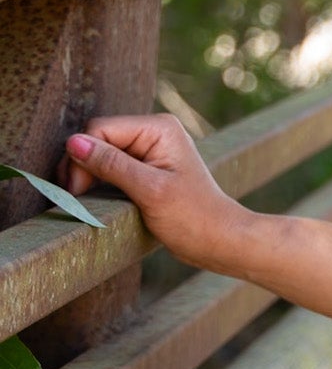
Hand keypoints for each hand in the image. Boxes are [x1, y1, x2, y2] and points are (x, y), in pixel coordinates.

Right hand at [60, 115, 253, 275]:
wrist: (220, 240)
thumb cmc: (193, 217)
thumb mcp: (149, 190)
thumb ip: (111, 164)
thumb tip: (73, 142)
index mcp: (159, 128)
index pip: (101, 129)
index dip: (81, 156)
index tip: (75, 189)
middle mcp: (154, 132)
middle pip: (100, 139)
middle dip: (83, 165)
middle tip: (74, 197)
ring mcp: (151, 150)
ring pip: (103, 154)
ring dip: (89, 175)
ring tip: (83, 199)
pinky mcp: (147, 168)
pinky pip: (113, 167)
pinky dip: (101, 181)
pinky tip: (95, 197)